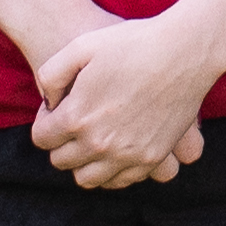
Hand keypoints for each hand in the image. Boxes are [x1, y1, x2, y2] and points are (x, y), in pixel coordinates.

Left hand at [27, 7, 218, 194]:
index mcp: (76, 117)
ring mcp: (127, 155)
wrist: (184, 51)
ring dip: (83, 162)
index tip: (58, 108)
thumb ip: (50, 75)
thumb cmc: (132, 44)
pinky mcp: (152, 158)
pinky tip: (114, 149)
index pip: (41, 139)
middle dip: (61, 142)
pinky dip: (111, 171)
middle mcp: (99, 143)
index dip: (45, 121)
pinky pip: (120, 181)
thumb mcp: (79, 47)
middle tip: (75, 122)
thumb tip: (50, 102)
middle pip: (61, 161)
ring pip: (88, 178)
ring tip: (92, 140)